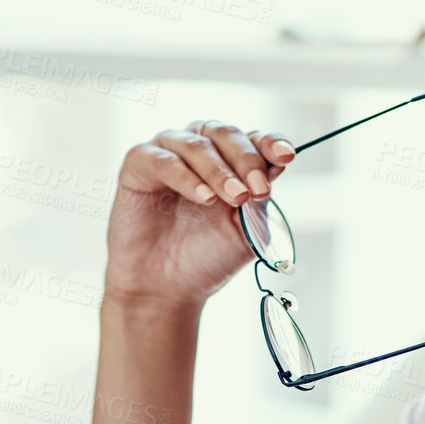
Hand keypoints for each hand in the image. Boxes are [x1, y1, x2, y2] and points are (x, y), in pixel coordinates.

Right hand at [103, 119, 296, 309]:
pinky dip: (187, 177)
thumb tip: (276, 167)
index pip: (254, 140)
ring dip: (220, 171)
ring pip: (197, 144)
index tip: (286, 157)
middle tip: (258, 190)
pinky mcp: (138, 163)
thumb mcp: (246, 233)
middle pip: (226, 135)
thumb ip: (261, 202)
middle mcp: (201, 150)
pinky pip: (164, 161)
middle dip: (247, 160)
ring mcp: (169, 153)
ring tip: (236, 198)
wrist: (166, 288)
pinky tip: (204, 197)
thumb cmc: (206, 258)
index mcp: (231, 162)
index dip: (270, 143)